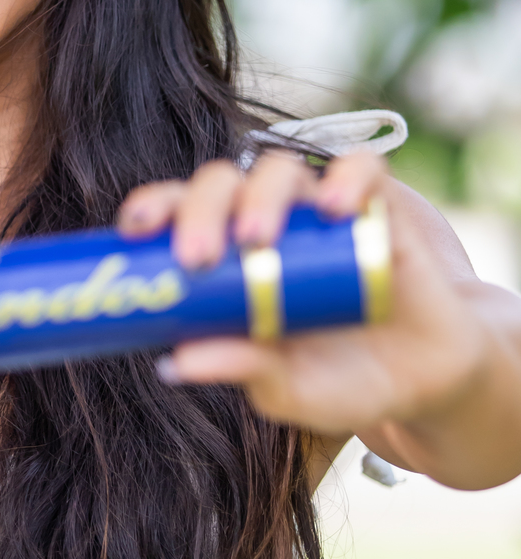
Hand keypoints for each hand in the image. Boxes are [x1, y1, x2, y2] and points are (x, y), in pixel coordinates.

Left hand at [116, 149, 495, 453]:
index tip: (133, 232)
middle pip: (219, 184)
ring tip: (259, 239)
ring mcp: (321, 210)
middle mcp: (268, 222)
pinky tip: (335, 208)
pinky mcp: (378, 207)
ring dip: (260, 195)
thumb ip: (242, 371)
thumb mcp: (290, 389)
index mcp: (228, 259)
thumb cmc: (342, 381)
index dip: (152, 209)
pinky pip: (362, 169)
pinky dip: (345, 177)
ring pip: (278, 169)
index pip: (177, 214)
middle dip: (200, 210)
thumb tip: (175, 363)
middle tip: (198, 257)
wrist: (425, 383)